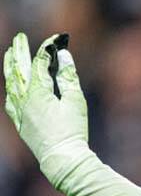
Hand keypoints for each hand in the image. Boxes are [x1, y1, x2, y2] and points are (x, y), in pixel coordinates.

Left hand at [3, 32, 90, 189]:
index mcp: (38, 91)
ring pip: (10, 83)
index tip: (56, 40)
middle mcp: (24, 98)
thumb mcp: (76, 101)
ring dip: (10, 67)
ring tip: (10, 55)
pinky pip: (10, 100)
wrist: (62, 158)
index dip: (47, 49)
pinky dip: (10, 89)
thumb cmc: (72, 131)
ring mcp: (19, 110)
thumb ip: (68, 76)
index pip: (39, 63)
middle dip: (19, 51)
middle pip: (19, 68)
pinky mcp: (20, 122)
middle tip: (19, 38)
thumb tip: (64, 56)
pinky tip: (11, 87)